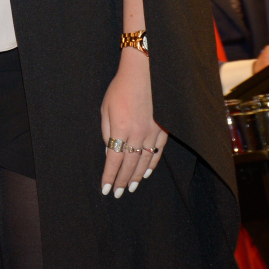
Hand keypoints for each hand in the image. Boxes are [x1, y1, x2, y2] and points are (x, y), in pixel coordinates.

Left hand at [99, 49, 165, 198]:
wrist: (144, 74)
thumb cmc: (120, 89)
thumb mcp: (105, 108)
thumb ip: (106, 132)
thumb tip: (109, 152)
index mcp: (121, 129)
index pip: (114, 160)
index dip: (110, 176)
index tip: (105, 189)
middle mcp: (138, 134)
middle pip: (129, 165)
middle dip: (122, 181)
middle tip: (117, 193)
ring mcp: (153, 133)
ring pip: (144, 162)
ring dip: (136, 177)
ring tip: (130, 188)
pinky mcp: (163, 130)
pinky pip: (157, 153)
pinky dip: (151, 165)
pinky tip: (146, 173)